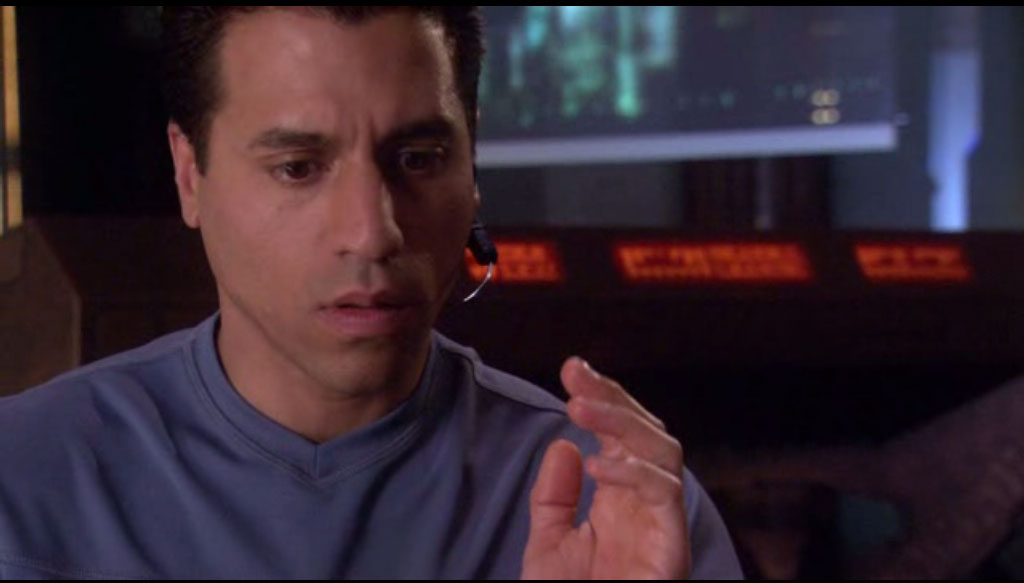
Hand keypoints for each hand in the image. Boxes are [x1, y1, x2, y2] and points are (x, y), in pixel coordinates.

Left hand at [522, 357, 690, 578]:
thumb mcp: (548, 545)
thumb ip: (554, 496)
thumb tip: (565, 446)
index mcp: (619, 499)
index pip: (621, 434)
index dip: (602, 398)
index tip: (571, 369)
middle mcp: (645, 504)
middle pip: (647, 431)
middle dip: (614, 397)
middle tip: (576, 374)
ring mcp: (661, 522)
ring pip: (664, 450)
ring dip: (623, 423)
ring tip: (580, 407)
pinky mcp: (671, 545)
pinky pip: (665, 494)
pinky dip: (634, 474)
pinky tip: (597, 467)